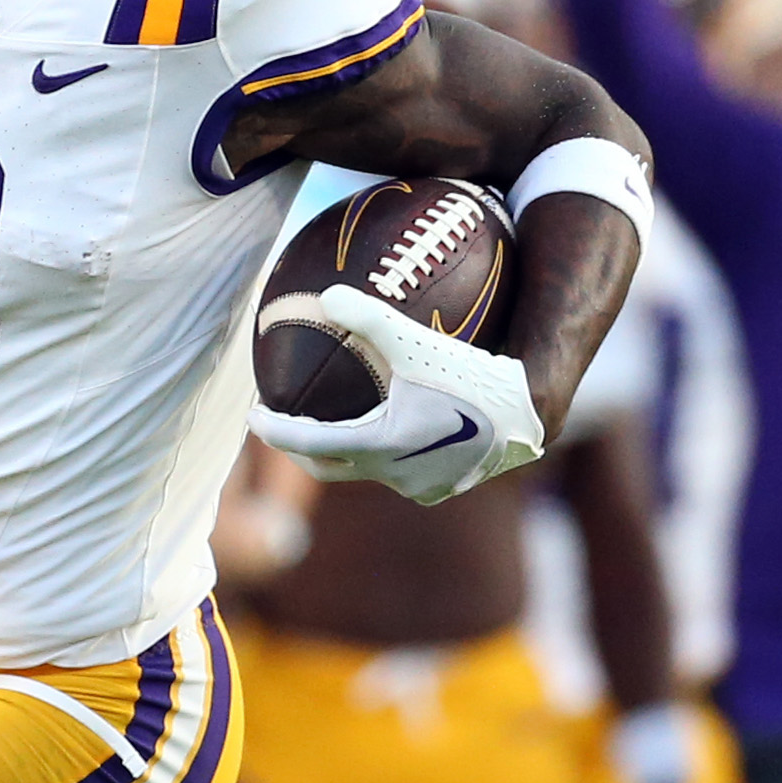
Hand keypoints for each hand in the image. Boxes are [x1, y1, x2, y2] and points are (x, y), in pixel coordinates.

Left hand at [246, 285, 545, 504]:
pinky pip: (398, 473)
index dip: (273, 430)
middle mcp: (393, 475)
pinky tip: (386, 432)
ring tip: (331, 425)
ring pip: (365, 472)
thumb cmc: (474, 373)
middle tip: (281, 426)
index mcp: (378, 445)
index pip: (306, 442)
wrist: (530, 413)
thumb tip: (325, 292)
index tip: (251, 418)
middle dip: (298, 449)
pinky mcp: (442, 490)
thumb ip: (369, 316)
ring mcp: (419, 488)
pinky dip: (381, 456)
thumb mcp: (418, 341)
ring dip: (344, 453)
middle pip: (327, 468)